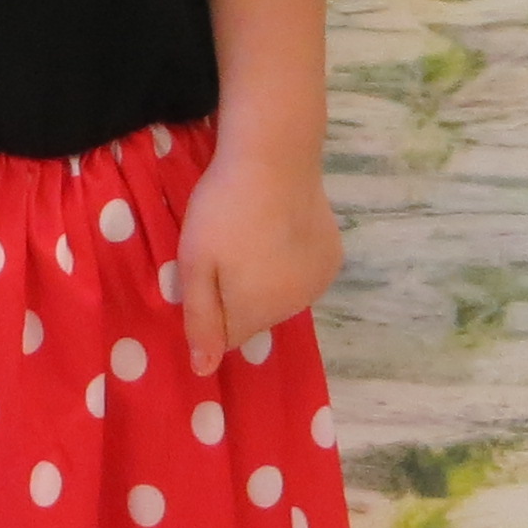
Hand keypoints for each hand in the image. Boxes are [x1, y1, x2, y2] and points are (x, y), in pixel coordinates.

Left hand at [173, 141, 340, 374]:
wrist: (274, 157)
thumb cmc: (224, 209)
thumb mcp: (195, 263)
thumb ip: (200, 320)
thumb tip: (204, 371)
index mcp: (255, 313)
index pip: (226, 336)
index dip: (211, 306)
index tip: (205, 269)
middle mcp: (293, 307)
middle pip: (255, 317)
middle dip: (238, 293)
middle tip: (226, 246)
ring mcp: (318, 283)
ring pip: (281, 296)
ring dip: (267, 278)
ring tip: (255, 233)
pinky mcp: (333, 257)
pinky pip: (302, 275)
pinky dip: (291, 261)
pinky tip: (282, 229)